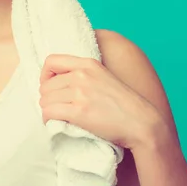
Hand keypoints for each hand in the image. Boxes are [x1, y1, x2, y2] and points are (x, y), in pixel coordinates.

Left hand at [39, 54, 159, 149]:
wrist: (141, 123)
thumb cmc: (122, 104)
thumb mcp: (103, 77)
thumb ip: (83, 74)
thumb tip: (56, 81)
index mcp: (88, 64)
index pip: (51, 61)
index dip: (45, 76)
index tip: (50, 87)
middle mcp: (82, 75)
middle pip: (45, 85)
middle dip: (48, 98)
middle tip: (57, 108)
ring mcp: (80, 93)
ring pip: (45, 100)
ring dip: (48, 110)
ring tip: (58, 116)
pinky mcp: (79, 112)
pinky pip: (49, 112)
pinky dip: (48, 119)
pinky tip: (55, 123)